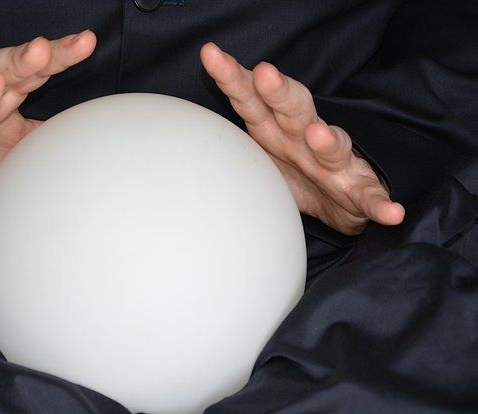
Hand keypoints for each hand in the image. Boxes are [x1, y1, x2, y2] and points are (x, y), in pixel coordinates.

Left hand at [200, 43, 404, 234]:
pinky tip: (389, 212)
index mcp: (275, 130)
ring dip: (328, 141)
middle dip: (279, 92)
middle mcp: (305, 139)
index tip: (211, 55)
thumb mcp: (258, 151)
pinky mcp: (359, 191)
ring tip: (319, 136)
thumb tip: (175, 133)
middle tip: (263, 74)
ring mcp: (335, 165)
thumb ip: (232, 138)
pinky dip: (379, 203)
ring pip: (333, 148)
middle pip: (293, 109)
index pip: (251, 98)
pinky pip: (370, 197)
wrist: (337, 205)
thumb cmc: (294, 172)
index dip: (231, 78)